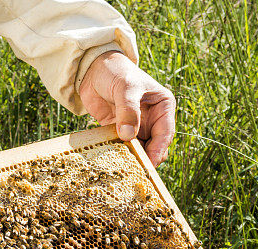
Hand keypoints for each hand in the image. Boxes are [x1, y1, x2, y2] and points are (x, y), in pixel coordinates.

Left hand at [79, 51, 175, 165]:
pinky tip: (110, 161)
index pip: (165, 133)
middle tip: (135, 170)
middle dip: (146, 158)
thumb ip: (128, 110)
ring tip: (122, 168)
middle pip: (153, 146)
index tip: (150, 163)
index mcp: (163, 106)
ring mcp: (135, 126)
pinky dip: (117, 154)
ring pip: (138, 149)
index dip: (158, 150)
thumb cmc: (116, 72)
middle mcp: (152, 119)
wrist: (93, 69)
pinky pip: (120, 147)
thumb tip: (129, 136)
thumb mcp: (125, 87)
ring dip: (131, 158)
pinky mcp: (118, 130)